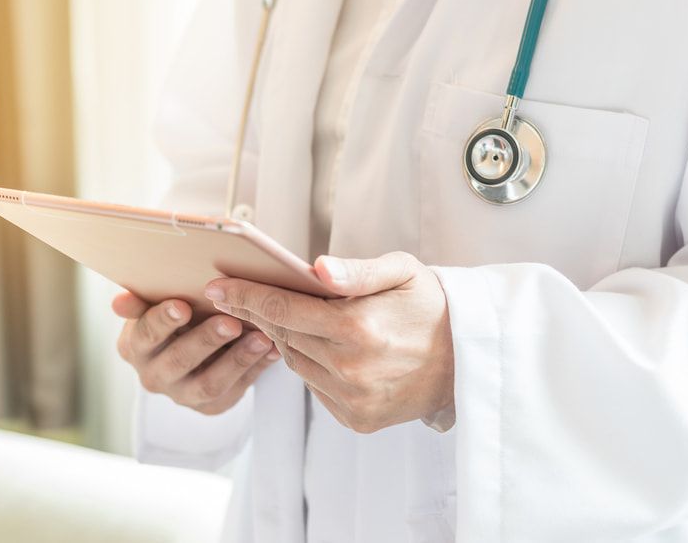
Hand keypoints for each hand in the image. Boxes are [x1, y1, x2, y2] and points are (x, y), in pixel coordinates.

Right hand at [112, 292, 279, 414]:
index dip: (163, 321)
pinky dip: (256, 369)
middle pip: (179, 361)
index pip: (145, 334)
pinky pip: (234, 391)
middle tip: (230, 322)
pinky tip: (273, 350)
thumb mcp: (154, 305)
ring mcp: (182, 395)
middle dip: (206, 340)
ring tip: (262, 338)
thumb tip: (120, 301)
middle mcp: (153, 376)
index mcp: (134, 347)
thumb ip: (141, 301)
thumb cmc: (174, 315)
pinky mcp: (210, 406)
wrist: (191, 348)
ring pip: (209, 383)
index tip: (183, 305)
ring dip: (238, 359)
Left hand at [203, 252, 453, 432]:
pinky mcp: (356, 419)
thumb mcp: (402, 271)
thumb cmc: (432, 305)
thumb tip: (316, 269)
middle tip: (239, 294)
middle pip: (282, 336)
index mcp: (358, 328)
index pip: (282, 309)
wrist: (470, 359)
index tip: (216, 285)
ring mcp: (353, 400)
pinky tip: (325, 347)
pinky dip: (312, 365)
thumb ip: (357, 270)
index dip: (245, 295)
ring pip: (295, 363)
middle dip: (260, 313)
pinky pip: (315, 387)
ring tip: (292, 317)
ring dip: (288, 339)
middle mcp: (351, 370)